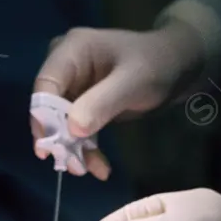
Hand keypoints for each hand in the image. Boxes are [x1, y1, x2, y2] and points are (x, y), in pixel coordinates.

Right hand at [31, 21, 205, 178]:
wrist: (177, 65)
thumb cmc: (155, 64)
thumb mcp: (132, 82)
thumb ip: (101, 102)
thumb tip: (71, 129)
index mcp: (71, 50)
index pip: (45, 84)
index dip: (43, 116)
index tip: (50, 146)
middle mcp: (65, 66)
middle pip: (48, 106)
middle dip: (60, 138)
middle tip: (75, 166)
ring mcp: (73, 86)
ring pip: (61, 123)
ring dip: (74, 149)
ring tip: (92, 170)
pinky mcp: (82, 103)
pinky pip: (76, 129)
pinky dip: (86, 148)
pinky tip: (100, 168)